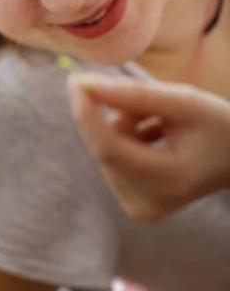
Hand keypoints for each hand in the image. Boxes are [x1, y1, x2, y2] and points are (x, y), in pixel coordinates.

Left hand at [68, 75, 229, 221]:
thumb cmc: (220, 127)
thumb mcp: (184, 103)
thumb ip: (134, 95)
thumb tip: (84, 85)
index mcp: (166, 181)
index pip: (109, 148)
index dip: (87, 113)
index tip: (76, 81)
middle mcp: (147, 203)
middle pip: (108, 149)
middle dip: (117, 116)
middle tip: (146, 98)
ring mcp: (140, 209)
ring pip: (109, 153)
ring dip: (125, 127)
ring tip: (161, 120)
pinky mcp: (136, 207)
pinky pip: (115, 164)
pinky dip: (129, 142)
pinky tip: (156, 135)